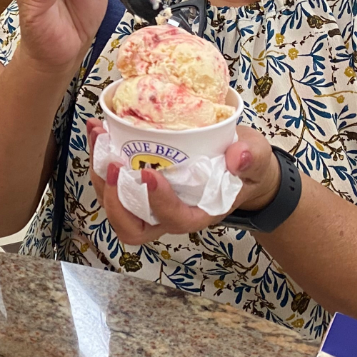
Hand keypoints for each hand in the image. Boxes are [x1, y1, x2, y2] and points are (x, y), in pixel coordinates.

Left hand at [86, 121, 281, 245]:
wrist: (238, 166)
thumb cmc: (245, 167)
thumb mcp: (258, 158)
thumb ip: (251, 158)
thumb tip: (237, 157)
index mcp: (198, 214)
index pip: (174, 219)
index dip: (158, 202)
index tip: (148, 173)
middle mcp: (168, 215)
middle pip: (131, 226)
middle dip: (114, 199)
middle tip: (111, 164)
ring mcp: (149, 204)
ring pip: (114, 206)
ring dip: (99, 176)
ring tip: (99, 137)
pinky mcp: (137, 187)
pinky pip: (110, 183)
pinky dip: (99, 157)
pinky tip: (99, 129)